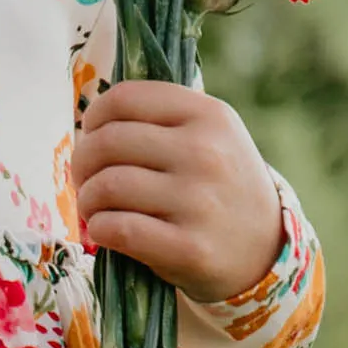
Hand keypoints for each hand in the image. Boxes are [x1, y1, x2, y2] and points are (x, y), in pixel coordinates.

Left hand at [73, 82, 284, 306]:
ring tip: (95, 209)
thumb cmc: (219, 187)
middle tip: (86, 180)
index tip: (92, 137)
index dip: (94, 117)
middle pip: (107, 142)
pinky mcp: (189, 248)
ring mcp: (199, 201)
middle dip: (82, 164)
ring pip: (108, 186)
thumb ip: (161, 119)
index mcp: (208, 115)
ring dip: (88, 200)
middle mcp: (205, 152)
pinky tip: (106, 232)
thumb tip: (92, 121)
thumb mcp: (211, 136)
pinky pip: (118, 229)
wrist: (265, 250)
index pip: (124, 98)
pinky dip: (100, 230)